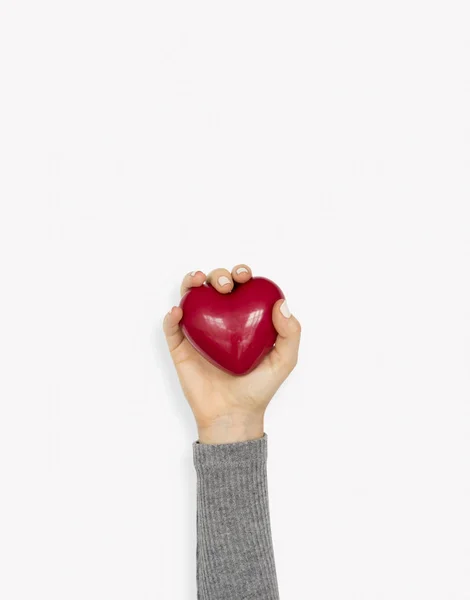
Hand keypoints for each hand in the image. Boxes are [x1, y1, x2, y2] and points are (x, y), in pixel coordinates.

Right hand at [163, 264, 300, 443]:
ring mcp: (199, 332)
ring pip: (191, 298)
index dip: (241, 274)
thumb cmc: (259, 388)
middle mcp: (220, 320)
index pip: (241, 287)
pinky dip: (171, 315)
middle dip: (219, 275)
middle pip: (215, 286)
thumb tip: (281, 303)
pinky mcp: (180, 347)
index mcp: (243, 318)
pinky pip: (172, 327)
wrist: (233, 415)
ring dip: (191, 283)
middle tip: (225, 286)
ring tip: (197, 282)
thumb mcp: (284, 361)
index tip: (245, 276)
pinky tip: (178, 311)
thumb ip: (290, 333)